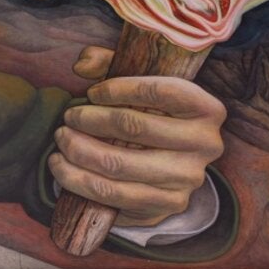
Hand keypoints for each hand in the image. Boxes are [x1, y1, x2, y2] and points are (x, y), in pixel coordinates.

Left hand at [49, 46, 225, 226]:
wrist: (169, 169)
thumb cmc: (151, 118)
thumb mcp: (139, 86)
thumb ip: (111, 64)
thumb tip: (82, 63)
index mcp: (207, 108)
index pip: (161, 90)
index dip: (119, 88)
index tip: (91, 93)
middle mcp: (205, 144)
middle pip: (134, 127)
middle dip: (90, 120)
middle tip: (67, 118)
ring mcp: (188, 179)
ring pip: (117, 165)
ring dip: (78, 151)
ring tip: (61, 140)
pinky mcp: (166, 205)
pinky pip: (111, 194)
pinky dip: (77, 180)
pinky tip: (61, 167)